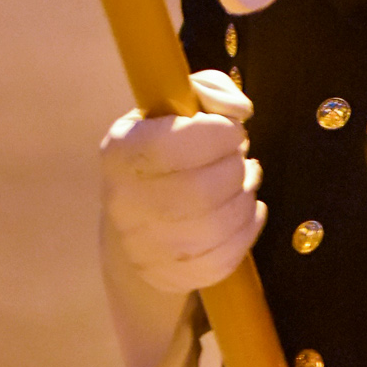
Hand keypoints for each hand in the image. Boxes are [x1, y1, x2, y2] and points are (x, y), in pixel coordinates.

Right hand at [100, 69, 266, 294]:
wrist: (140, 210)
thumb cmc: (168, 145)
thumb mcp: (180, 103)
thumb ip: (211, 90)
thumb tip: (240, 112)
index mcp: (120, 152)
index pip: (170, 146)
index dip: (216, 134)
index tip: (232, 131)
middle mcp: (122, 203)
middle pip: (200, 191)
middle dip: (235, 168)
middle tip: (238, 157)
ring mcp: (142, 247)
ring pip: (216, 227)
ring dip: (244, 197)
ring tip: (244, 180)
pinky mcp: (167, 276)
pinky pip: (223, 259)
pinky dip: (247, 230)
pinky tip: (244, 209)